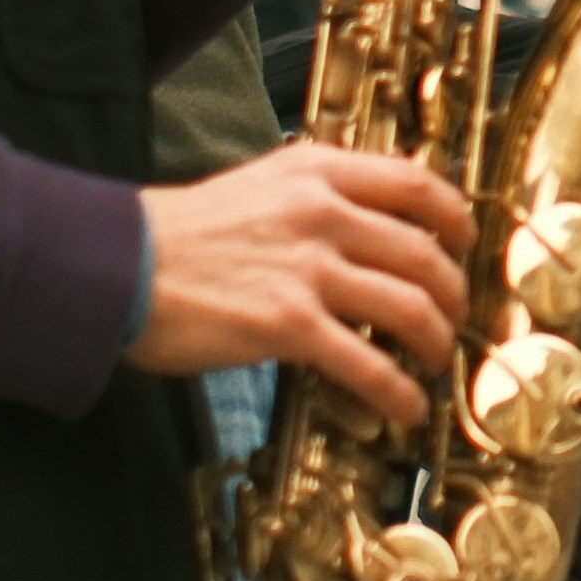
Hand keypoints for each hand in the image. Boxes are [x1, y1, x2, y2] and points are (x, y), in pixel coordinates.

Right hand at [125, 137, 475, 421]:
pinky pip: (369, 364)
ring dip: (436, 342)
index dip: (455, 220)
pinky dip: (397, 392)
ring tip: (433, 364)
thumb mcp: (255, 186)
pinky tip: (402, 409)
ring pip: (412, 306)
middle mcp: (322, 212)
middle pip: (426, 252)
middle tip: (453, 320)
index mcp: (316, 171)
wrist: (116, 266)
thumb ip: (313, 197)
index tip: (465, 245)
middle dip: (453, 296)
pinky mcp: (288, 324)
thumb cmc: (175, 234)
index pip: (416, 185)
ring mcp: (308, 268)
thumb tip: (362, 227)